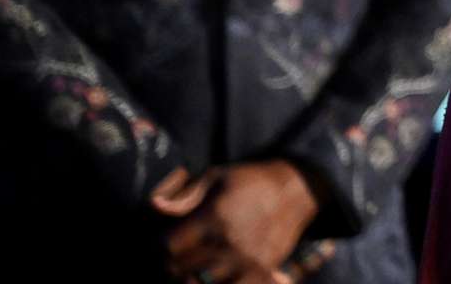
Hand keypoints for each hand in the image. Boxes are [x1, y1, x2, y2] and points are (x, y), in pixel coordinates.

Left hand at [162, 160, 317, 282]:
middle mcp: (228, 241)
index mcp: (213, 217)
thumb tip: (154, 206)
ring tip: (193, 268)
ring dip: (191, 278)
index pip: (167, 247)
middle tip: (177, 257)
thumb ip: (185, 195)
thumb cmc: (250, 182)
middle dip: (172, 264)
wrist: (296, 190)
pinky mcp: (261, 271)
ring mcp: (246, 259)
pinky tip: (216, 276)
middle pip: (180, 270)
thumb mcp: (216, 177)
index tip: (163, 243)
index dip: (159, 247)